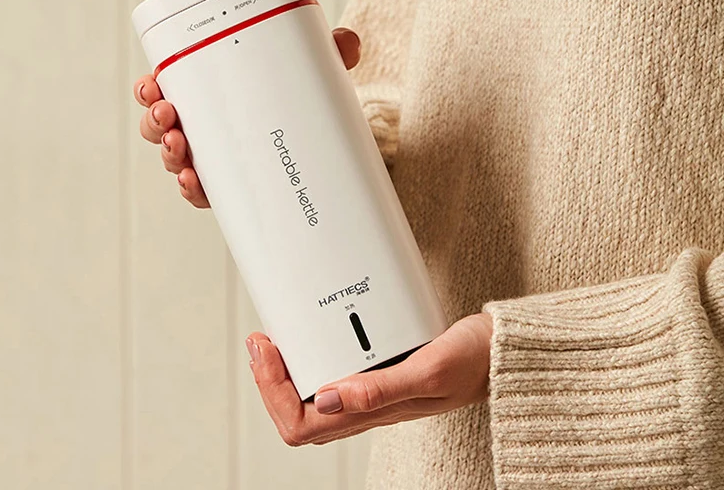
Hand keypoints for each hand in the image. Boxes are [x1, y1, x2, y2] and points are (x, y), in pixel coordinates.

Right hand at [133, 27, 361, 206]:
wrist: (325, 135)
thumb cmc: (301, 95)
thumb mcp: (311, 68)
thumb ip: (327, 51)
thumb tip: (347, 43)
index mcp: (212, 90)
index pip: (169, 86)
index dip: (150, 88)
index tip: (151, 84)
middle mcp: (205, 124)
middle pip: (161, 125)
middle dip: (155, 121)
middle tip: (168, 114)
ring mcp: (215, 156)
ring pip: (175, 158)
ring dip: (170, 154)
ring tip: (181, 148)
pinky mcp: (231, 185)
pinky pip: (202, 191)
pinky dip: (193, 189)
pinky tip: (195, 183)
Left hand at [245, 312, 492, 445]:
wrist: (500, 353)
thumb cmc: (472, 363)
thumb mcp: (429, 370)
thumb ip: (382, 388)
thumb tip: (331, 396)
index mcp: (374, 413)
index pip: (303, 423)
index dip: (273, 393)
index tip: (267, 352)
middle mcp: (367, 408)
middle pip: (298, 416)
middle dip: (268, 381)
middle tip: (260, 343)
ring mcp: (371, 394)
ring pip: (311, 399)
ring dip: (284, 373)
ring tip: (274, 340)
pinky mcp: (378, 374)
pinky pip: (332, 378)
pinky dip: (310, 359)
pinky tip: (310, 337)